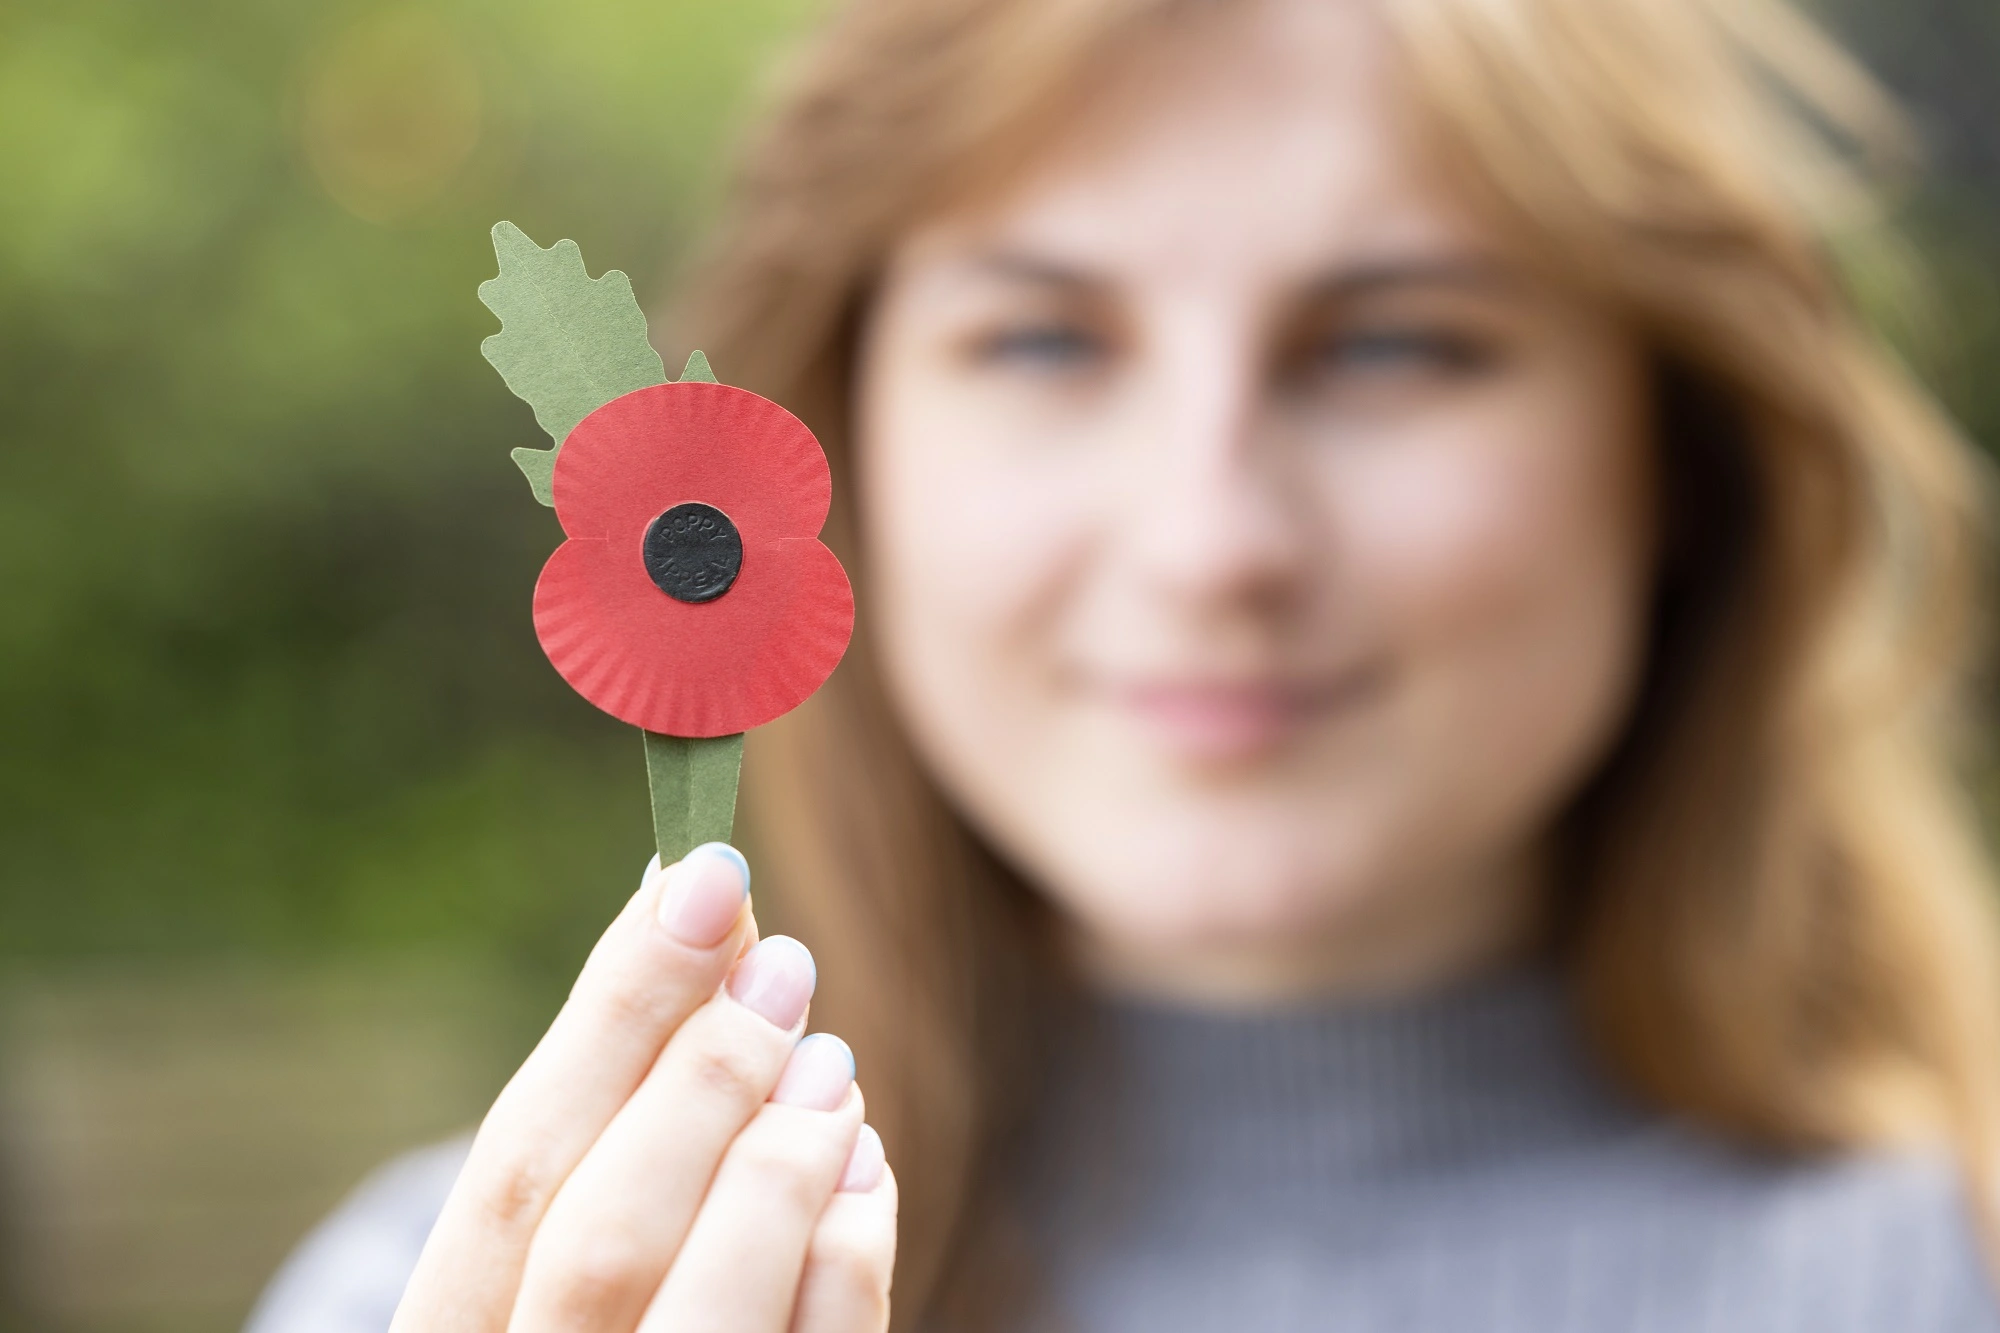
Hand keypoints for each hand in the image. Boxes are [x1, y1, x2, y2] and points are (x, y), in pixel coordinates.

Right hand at [390, 845, 895, 1332]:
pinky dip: (848, 1254)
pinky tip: (862, 1164)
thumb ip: (607, 1118)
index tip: (696, 877)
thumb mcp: (557, 1234)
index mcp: (448, 1332)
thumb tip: (694, 907)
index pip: (516, 1162)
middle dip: (702, 1079)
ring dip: (780, 1159)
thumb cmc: (586, 1316)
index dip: (614, 1008)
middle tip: (781, 960)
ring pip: (702, 1313)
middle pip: (600, 1239)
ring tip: (828, 1057)